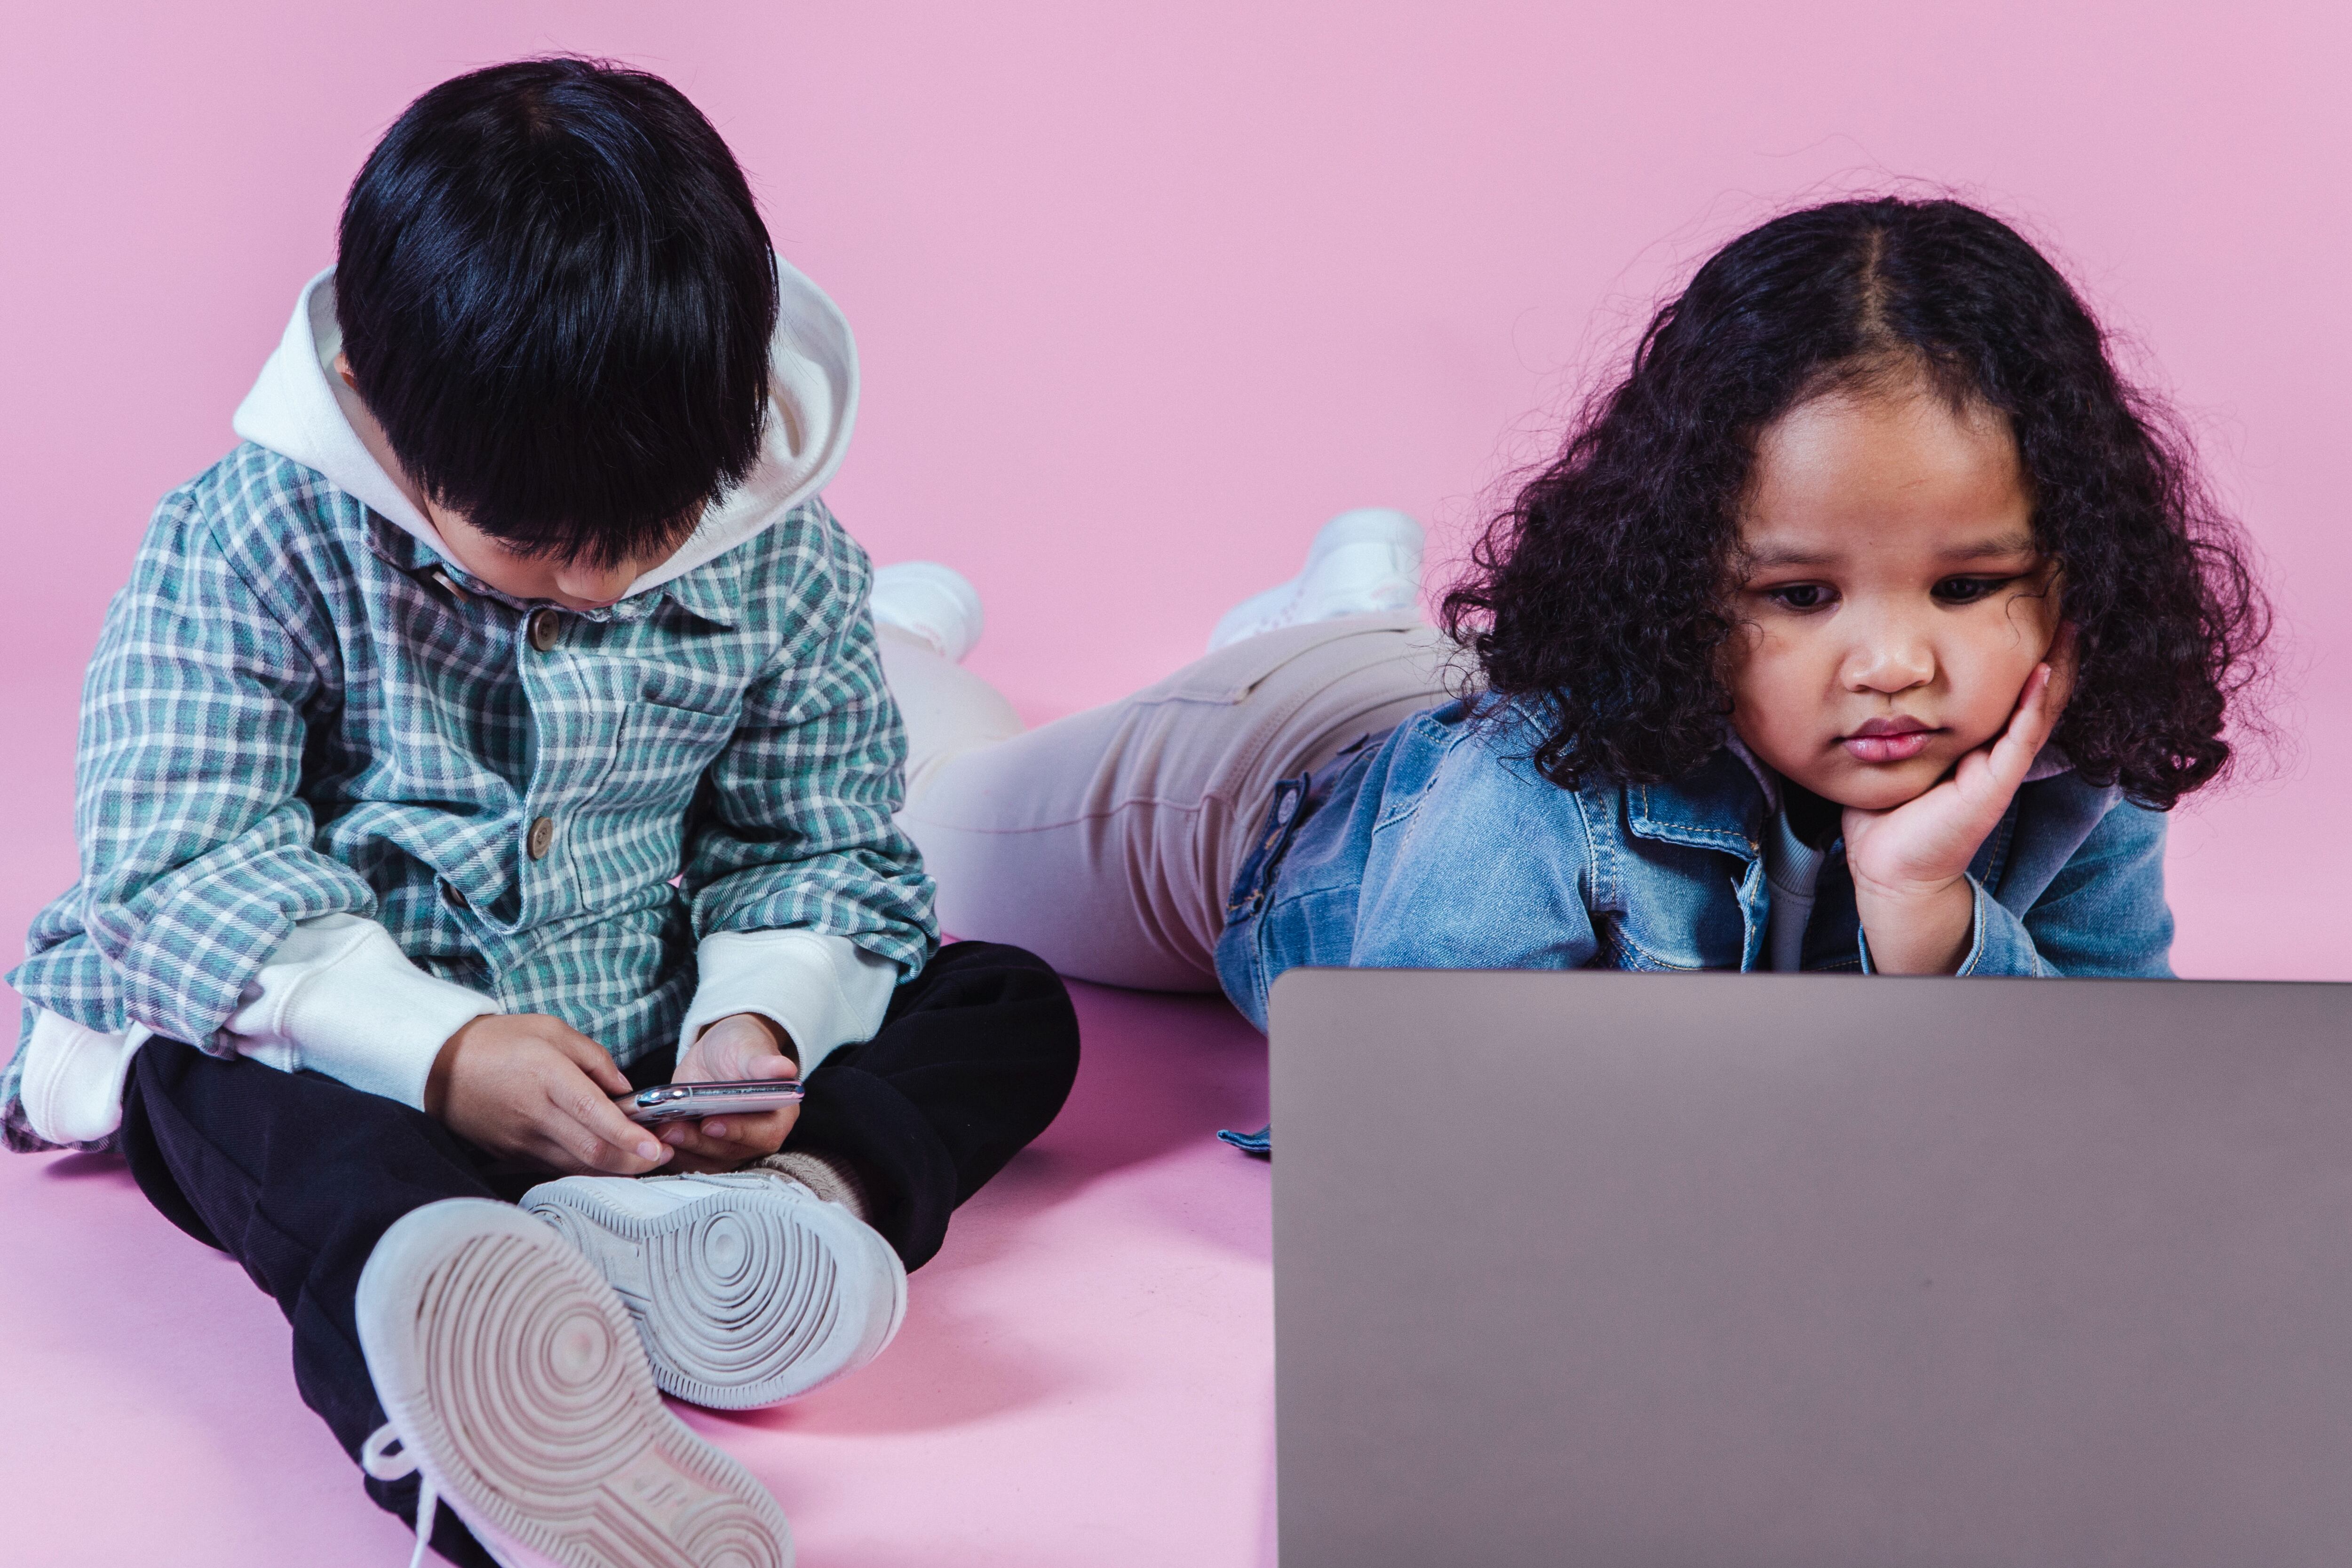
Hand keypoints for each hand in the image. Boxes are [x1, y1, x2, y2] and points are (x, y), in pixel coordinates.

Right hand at [426, 1013, 672, 1174]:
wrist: (438, 1065)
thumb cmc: (499, 1041)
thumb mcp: (552, 1030)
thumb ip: (594, 1058)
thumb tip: (625, 1089)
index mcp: (547, 1078)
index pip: (595, 1115)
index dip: (628, 1137)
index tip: (656, 1147)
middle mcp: (536, 1115)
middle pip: (592, 1152)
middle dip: (634, 1162)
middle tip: (663, 1156)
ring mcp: (522, 1141)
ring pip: (578, 1167)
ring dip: (615, 1169)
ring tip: (643, 1159)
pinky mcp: (513, 1154)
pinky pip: (558, 1167)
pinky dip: (587, 1168)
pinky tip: (607, 1159)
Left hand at [661, 1012, 800, 1172]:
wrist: (719, 1053)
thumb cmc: (741, 1048)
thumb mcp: (750, 1049)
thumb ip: (763, 1063)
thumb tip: (785, 1069)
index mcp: (779, 1116)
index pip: (764, 1134)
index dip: (738, 1132)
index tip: (710, 1123)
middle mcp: (757, 1138)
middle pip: (731, 1151)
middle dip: (700, 1142)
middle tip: (672, 1129)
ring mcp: (731, 1147)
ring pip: (708, 1160)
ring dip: (683, 1148)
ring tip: (659, 1131)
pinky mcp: (707, 1150)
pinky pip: (691, 1160)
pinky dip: (673, 1151)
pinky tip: (654, 1137)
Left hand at [1842, 626, 2076, 973]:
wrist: (1888, 869)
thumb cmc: (1886, 815)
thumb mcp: (1895, 753)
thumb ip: (1900, 721)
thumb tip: (1877, 682)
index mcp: (1975, 743)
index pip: (2008, 688)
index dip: (2022, 650)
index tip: (2027, 607)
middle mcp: (1995, 751)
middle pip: (2036, 690)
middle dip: (2052, 648)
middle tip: (2063, 601)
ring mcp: (2000, 767)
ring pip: (2041, 707)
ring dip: (2058, 666)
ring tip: (2071, 623)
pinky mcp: (1995, 784)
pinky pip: (2022, 735)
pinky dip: (2036, 702)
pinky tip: (2045, 671)